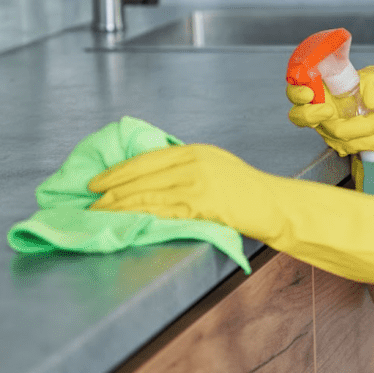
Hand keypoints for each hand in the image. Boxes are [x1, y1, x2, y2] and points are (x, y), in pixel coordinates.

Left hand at [88, 144, 373, 292]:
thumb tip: (158, 187)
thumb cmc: (255, 200)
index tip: (97, 180)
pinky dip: (142, 212)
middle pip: (145, 171)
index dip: (121, 169)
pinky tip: (126, 220)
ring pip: (151, 189)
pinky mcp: (209, 200)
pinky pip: (167, 206)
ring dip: (120, 200)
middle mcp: (199, 161)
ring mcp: (204, 180)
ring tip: (97, 210)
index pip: (150, 158)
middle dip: (112, 185)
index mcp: (200, 153)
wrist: (287, 210)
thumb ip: (190, 178)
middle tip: (86, 195)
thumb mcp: (220, 179)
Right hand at [286, 65, 373, 156]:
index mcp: (319, 89)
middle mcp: (318, 110)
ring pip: (333, 135)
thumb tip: (371, 101)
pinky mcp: (342, 143)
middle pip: (303, 117)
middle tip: (330, 110)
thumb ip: (372, 83)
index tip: (309, 93)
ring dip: (360, 130)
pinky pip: (351, 147)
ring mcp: (328, 129)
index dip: (296, 94)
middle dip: (314, 115)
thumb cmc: (373, 91)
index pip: (295, 91)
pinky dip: (372, 141)